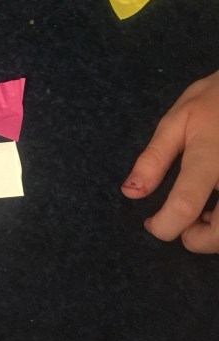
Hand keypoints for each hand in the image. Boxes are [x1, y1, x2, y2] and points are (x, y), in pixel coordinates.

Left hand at [121, 70, 218, 252]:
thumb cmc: (215, 99)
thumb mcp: (178, 120)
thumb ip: (154, 159)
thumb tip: (131, 192)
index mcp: (209, 158)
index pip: (184, 206)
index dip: (164, 226)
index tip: (152, 224)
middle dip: (197, 241)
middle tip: (180, 225)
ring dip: (216, 235)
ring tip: (201, 214)